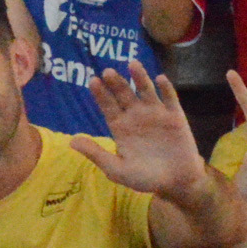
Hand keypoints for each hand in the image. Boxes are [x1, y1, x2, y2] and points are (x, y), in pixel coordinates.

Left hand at [77, 62, 209, 195]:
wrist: (176, 183)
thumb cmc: (145, 178)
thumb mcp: (117, 170)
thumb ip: (96, 154)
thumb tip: (71, 141)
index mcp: (120, 127)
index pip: (107, 106)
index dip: (100, 94)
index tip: (93, 81)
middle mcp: (136, 116)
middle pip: (124, 94)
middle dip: (116, 83)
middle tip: (108, 72)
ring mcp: (155, 114)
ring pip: (145, 90)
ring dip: (139, 77)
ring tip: (132, 64)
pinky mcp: (175, 116)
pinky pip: (170, 99)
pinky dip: (165, 88)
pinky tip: (159, 79)